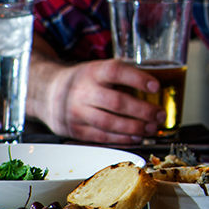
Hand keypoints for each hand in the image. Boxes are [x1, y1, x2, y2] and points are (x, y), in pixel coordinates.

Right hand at [28, 46, 165, 142]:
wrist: (48, 92)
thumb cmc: (84, 80)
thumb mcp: (100, 69)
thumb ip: (124, 76)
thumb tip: (157, 87)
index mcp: (94, 71)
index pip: (117, 72)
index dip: (138, 79)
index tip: (156, 87)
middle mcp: (84, 91)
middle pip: (117, 102)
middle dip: (143, 111)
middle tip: (160, 115)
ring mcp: (77, 112)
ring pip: (109, 123)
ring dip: (134, 128)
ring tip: (151, 128)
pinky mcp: (74, 130)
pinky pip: (101, 137)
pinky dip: (121, 139)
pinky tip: (135, 138)